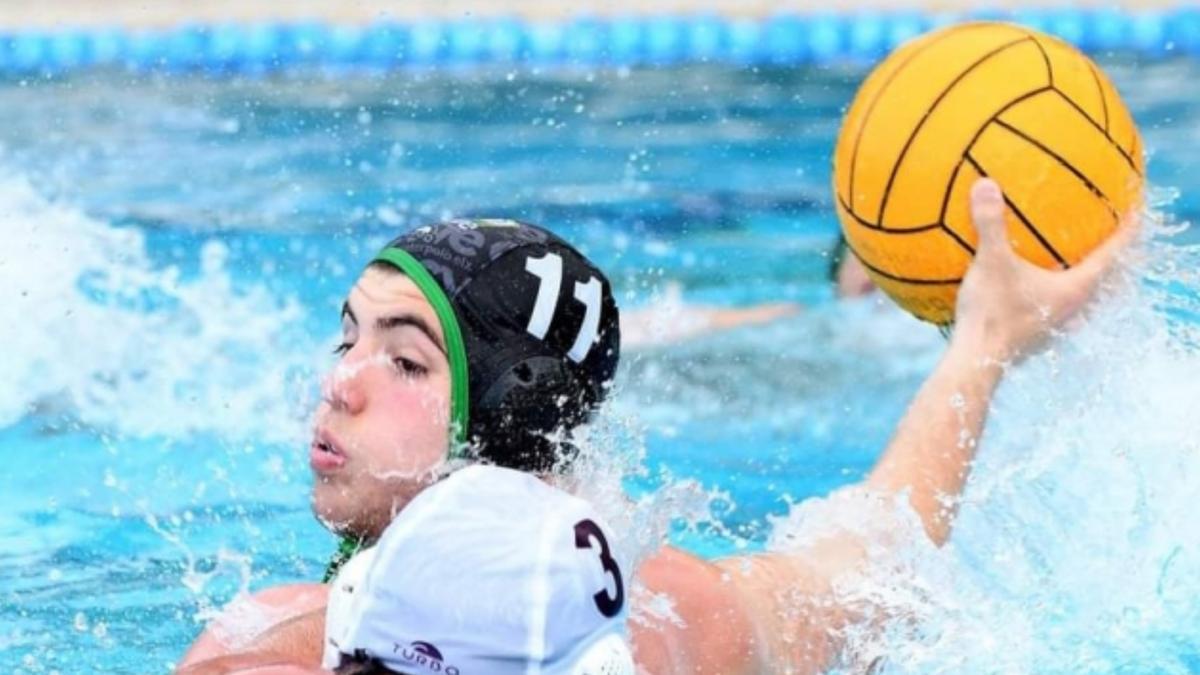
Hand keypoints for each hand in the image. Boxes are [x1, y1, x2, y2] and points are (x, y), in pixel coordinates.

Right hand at [952, 178, 1136, 361]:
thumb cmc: (991, 314)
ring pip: (1086, 295)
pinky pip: (1059, 305)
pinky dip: (1058, 289)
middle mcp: (1076, 308)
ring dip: (1088, 275)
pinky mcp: (1040, 334)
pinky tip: (1036, 284)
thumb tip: (985, 183)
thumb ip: (991, 223)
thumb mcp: (990, 262)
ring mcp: (1059, 324)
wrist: (976, 363)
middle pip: (1108, 276)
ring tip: (1081, 259)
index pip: (1115, 252)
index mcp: (1077, 288)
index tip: (1136, 208)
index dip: (1129, 227)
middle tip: (1114, 232)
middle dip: (1114, 254)